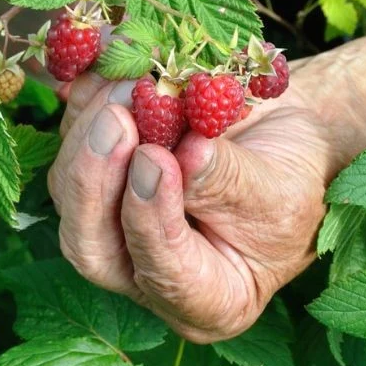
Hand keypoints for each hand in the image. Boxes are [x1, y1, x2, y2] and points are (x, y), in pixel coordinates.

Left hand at [47, 72, 337, 341]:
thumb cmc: (295, 176)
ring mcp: (110, 220)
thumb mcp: (282, 190)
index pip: (161, 275)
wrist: (284, 135)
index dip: (150, 220)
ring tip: (129, 81)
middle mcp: (143, 268)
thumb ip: (231, 184)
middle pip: (90, 242)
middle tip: (117, 119)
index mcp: (203, 300)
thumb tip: (185, 158)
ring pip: (70, 186)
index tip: (156, 159)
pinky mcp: (95, 171)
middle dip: (95, 177)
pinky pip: (71, 138)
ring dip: (91, 128)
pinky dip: (86, 98)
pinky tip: (109, 65)